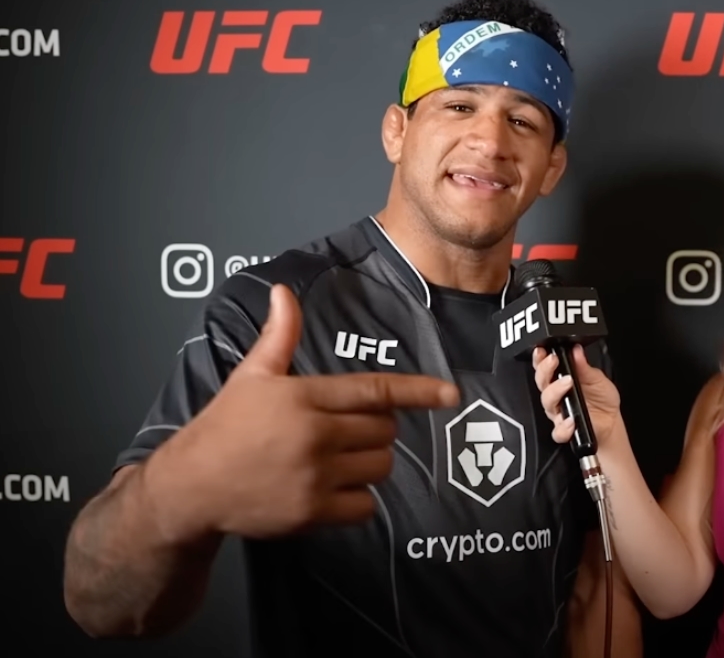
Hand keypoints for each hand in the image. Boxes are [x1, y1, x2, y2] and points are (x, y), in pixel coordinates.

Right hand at [145, 284, 459, 541]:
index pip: (375, 390)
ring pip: (380, 467)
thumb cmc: (224, 427)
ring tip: (337, 459)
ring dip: (370, 462)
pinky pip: (365, 505)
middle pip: (385, 430)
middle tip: (345, 431)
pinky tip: (332, 489)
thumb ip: (278, 337)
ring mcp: (315, 477)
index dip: (418, 392)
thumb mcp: (250, 376)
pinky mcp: (313, 513)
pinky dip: (358, 499)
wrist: (190, 487)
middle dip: (376, 428)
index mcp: (304, 397)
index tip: (451, 395)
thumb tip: (283, 292)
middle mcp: (315, 435)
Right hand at [532, 344, 620, 446]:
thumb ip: (584, 366)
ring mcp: (559, 412)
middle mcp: (556, 395)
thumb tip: (576, 350)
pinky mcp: (564, 429)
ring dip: (555, 392)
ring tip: (568, 384)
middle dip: (544, 370)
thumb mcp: (597, 378)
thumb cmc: (602, 398)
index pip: (544, 367)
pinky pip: (558, 431)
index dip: (539, 358)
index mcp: (561, 379)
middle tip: (554, 361)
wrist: (611, 421)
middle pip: (541, 382)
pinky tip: (571, 420)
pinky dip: (563, 427)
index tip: (543, 351)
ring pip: (547, 402)